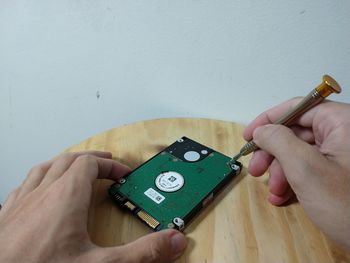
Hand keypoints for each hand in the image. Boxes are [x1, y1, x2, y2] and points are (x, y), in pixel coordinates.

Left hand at [0, 151, 186, 262]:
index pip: (91, 165)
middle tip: (105, 164)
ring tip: (75, 168)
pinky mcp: (6, 216)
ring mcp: (20, 203)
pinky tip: (40, 192)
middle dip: (91, 160)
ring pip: (45, 169)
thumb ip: (140, 253)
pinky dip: (40, 180)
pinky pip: (25, 185)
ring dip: (64, 164)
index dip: (110, 166)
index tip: (123, 174)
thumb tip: (172, 242)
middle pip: (69, 161)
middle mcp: (41, 193)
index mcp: (65, 197)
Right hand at [244, 99, 349, 249]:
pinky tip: (284, 195)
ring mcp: (343, 153)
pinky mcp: (341, 171)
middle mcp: (343, 133)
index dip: (268, 121)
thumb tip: (262, 130)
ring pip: (300, 152)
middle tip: (256, 169)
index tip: (249, 136)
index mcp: (342, 122)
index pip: (297, 108)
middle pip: (296, 132)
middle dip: (273, 154)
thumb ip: (278, 142)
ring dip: (281, 171)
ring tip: (274, 191)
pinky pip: (310, 166)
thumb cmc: (347, 206)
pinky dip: (293, 180)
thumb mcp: (305, 169)